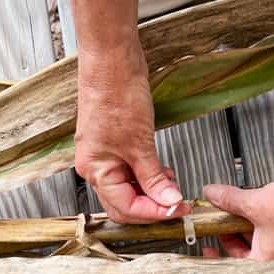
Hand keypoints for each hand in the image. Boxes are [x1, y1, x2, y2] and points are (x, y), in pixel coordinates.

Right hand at [75, 39, 189, 222]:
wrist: (112, 60)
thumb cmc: (117, 93)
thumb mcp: (141, 144)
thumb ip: (154, 178)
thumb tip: (169, 202)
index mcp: (95, 170)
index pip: (125, 208)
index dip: (153, 213)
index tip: (177, 210)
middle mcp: (95, 166)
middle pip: (123, 204)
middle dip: (151, 207)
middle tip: (178, 205)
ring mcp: (103, 155)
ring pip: (128, 189)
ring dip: (151, 193)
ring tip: (172, 187)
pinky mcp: (113, 144)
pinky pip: (129, 172)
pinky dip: (147, 177)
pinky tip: (162, 173)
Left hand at [203, 169, 273, 259]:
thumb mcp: (255, 202)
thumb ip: (230, 199)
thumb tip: (212, 194)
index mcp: (267, 259)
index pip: (235, 261)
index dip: (220, 249)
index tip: (209, 242)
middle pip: (249, 246)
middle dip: (235, 229)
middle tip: (224, 215)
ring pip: (264, 234)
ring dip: (251, 220)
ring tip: (243, 203)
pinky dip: (268, 214)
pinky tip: (264, 199)